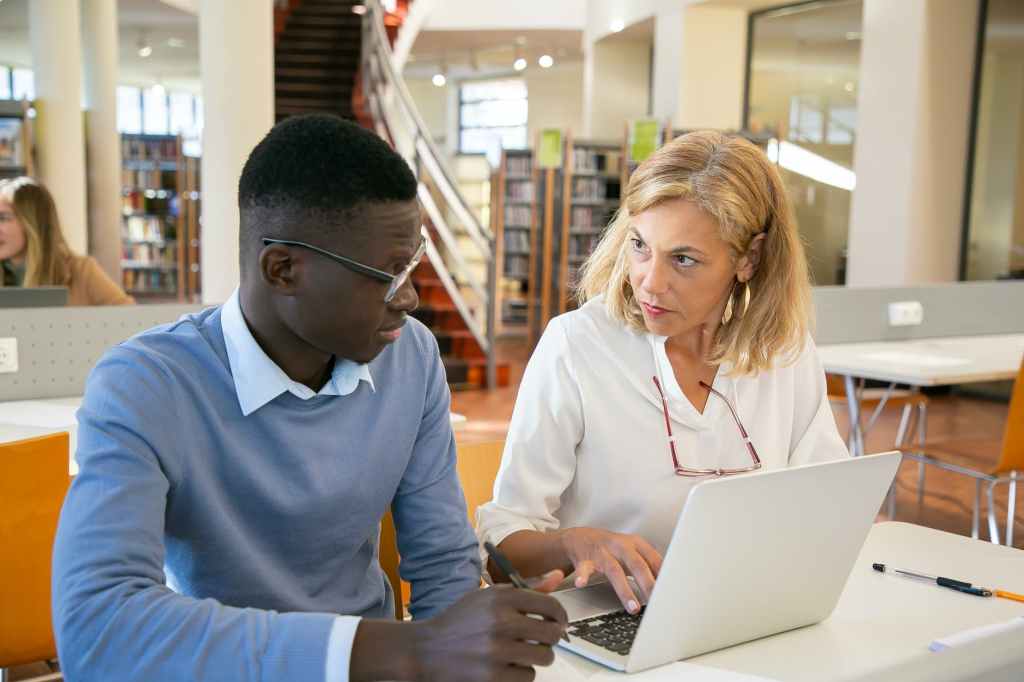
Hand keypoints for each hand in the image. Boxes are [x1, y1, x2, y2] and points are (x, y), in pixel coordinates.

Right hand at [409, 584, 568, 681]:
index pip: (550, 606)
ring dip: (536, 656)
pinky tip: (506, 665)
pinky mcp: (493, 677)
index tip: (558, 622)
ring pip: (544, 657)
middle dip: (551, 638)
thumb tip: (556, 575)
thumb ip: (525, 589)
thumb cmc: (460, 621)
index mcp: (501, 598)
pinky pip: (528, 676)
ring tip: (520, 652)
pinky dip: (521, 673)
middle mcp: (501, 622)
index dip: (560, 616)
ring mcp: (497, 651)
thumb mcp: (488, 597)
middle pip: (552, 634)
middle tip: (541, 640)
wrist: (426, 650)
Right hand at [559, 527, 662, 613]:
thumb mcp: (633, 552)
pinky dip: (583, 576)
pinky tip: (581, 583)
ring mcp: (603, 552)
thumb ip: (650, 566)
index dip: (664, 576)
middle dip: (648, 585)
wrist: (580, 537)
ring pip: (615, 571)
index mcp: (636, 543)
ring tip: (633, 608)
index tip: (672, 593)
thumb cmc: (612, 549)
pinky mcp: (586, 559)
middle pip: (638, 565)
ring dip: (625, 590)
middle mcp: (620, 545)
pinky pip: (585, 568)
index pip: (654, 560)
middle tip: (657, 603)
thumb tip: (670, 586)